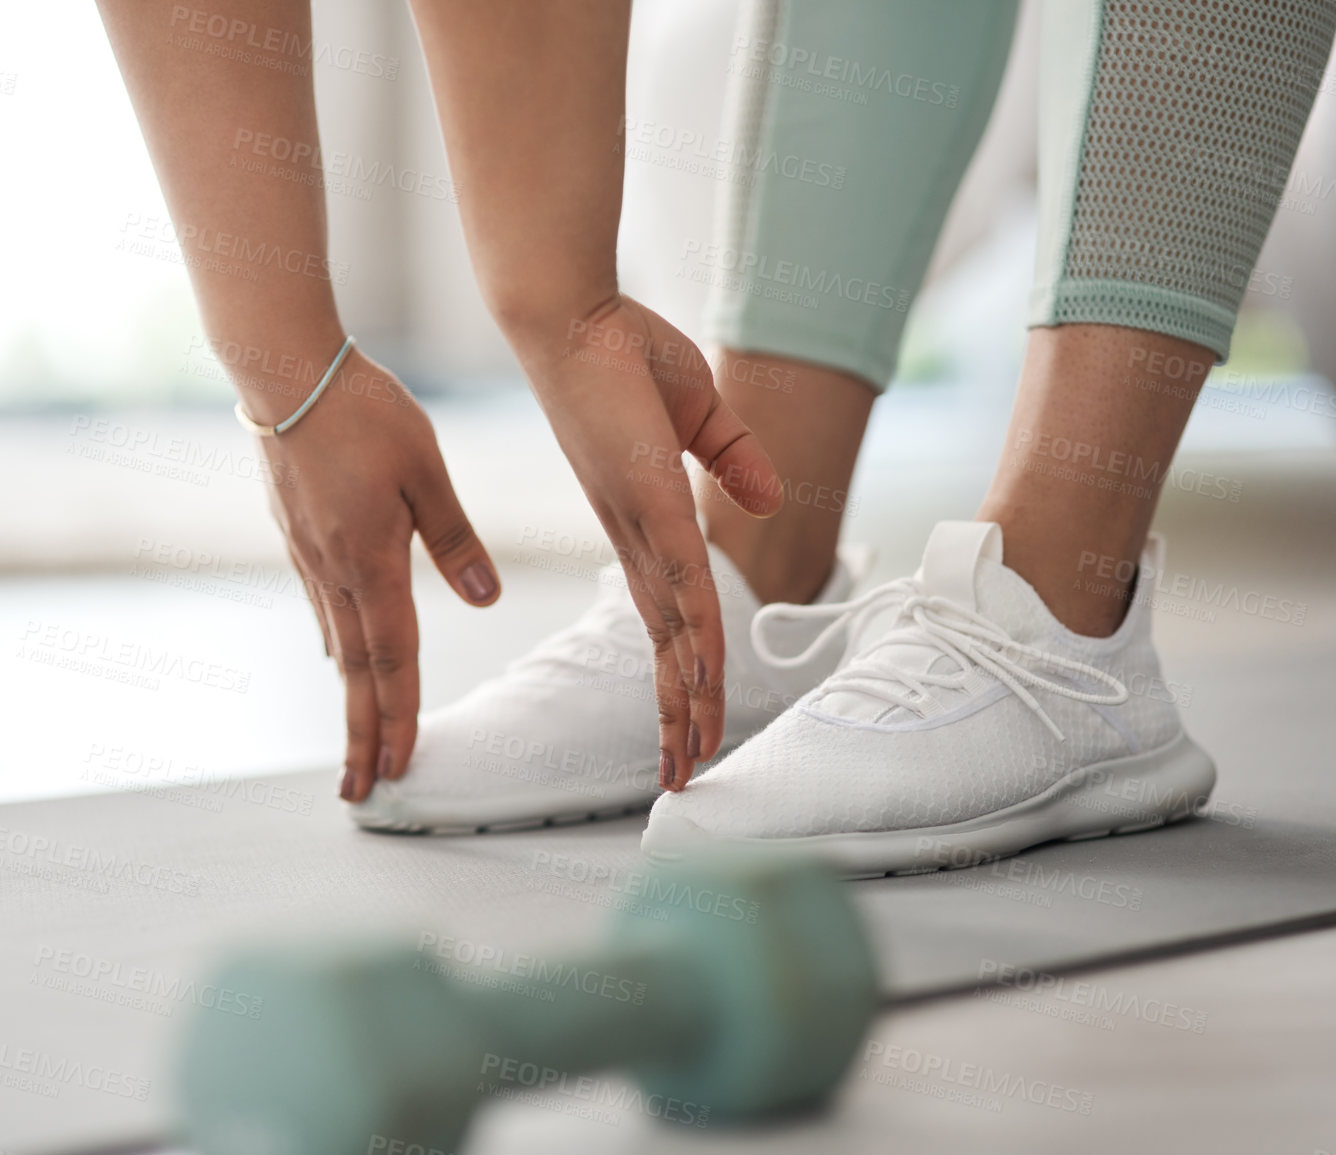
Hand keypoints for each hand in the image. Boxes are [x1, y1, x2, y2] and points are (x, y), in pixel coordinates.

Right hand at [251, 345, 499, 801]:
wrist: (286, 373)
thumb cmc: (365, 411)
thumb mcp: (426, 469)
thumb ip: (454, 538)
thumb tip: (484, 597)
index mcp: (372, 562)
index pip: (393, 659)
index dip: (399, 717)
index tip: (400, 768)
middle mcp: (335, 573)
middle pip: (356, 672)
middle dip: (363, 737)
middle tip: (361, 794)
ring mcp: (309, 559)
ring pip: (337, 645)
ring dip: (350, 699)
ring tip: (356, 744)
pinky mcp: (298, 538)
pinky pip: (323, 609)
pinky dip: (338, 648)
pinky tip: (342, 659)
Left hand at [518, 294, 781, 790]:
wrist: (570, 311)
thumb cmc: (623, 349)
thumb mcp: (699, 412)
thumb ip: (733, 459)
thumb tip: (764, 506)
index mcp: (644, 520)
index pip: (670, 612)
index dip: (685, 670)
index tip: (692, 719)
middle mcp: (636, 535)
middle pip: (665, 641)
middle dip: (676, 710)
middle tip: (679, 774)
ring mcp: (640, 522)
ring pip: (672, 629)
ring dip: (684, 696)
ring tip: (687, 759)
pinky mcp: (645, 499)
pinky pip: (682, 578)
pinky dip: (696, 633)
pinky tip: (706, 679)